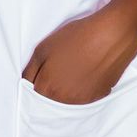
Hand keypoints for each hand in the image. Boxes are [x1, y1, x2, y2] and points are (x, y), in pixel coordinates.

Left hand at [22, 6, 136, 104]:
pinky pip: (84, 97)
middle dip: (48, 89)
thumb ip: (30, 71)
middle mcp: (66, 101)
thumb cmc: (76, 39)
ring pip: (67, 100)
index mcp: (49, 89)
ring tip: (70, 69)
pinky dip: (81, 89)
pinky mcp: (100, 96)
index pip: (33, 96)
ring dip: (64, 90)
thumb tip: (26, 83)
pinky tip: (84, 73)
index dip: (33, 85)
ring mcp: (85, 100)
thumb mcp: (42, 49)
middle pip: (50, 100)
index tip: (37, 75)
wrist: (111, 35)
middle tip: (54, 70)